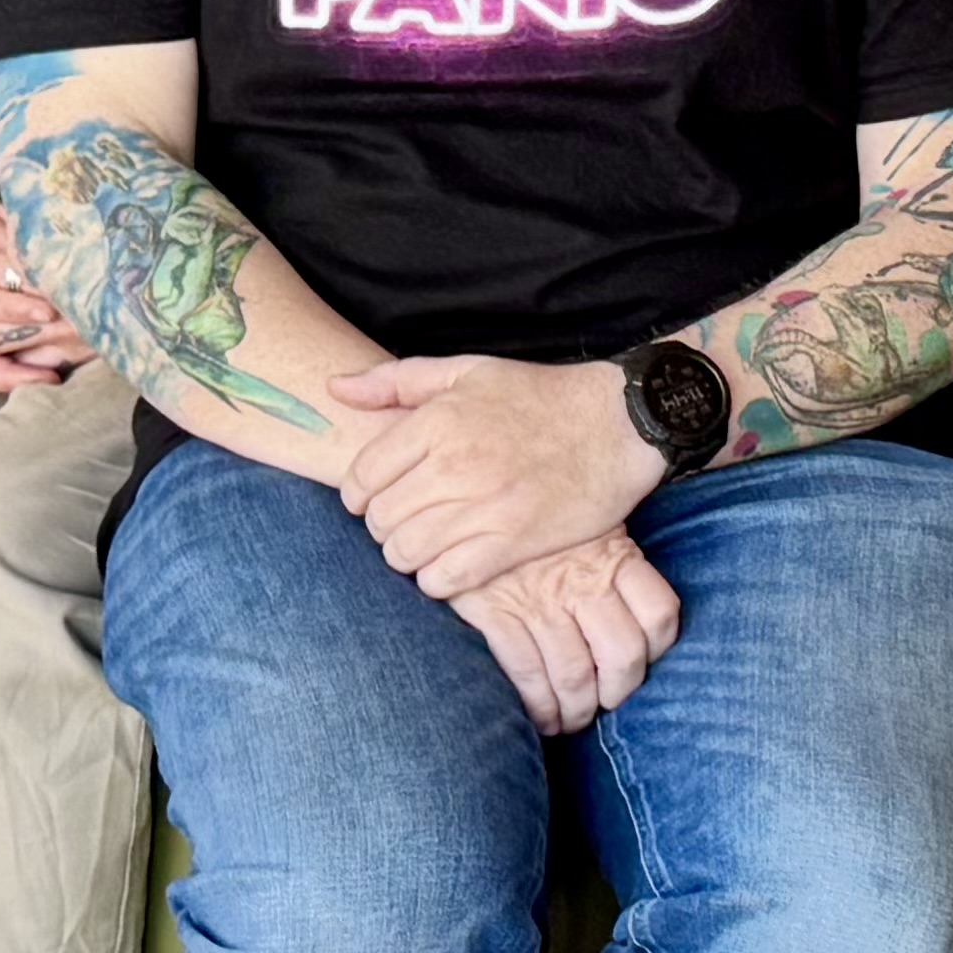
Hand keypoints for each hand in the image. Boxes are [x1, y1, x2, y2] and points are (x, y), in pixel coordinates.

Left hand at [337, 353, 666, 596]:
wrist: (618, 424)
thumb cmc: (538, 397)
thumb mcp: (467, 371)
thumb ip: (395, 380)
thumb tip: (335, 390)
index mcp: (437, 420)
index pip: (362, 476)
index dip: (359, 496)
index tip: (375, 500)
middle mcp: (454, 463)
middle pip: (381, 519)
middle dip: (383, 528)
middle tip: (403, 525)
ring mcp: (484, 505)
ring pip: (406, 553)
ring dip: (406, 556)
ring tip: (424, 547)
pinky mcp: (512, 541)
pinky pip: (446, 578)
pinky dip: (436, 580)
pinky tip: (448, 568)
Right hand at [445, 528, 683, 734]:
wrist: (462, 495)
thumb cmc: (531, 516)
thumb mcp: (582, 520)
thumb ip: (611, 558)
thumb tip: (634, 611)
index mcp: (613, 556)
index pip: (658, 613)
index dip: (656, 650)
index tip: (640, 662)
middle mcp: (582, 582)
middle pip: (623, 656)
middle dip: (617, 692)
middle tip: (604, 704)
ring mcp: (539, 601)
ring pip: (575, 676)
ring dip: (574, 712)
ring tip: (568, 721)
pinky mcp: (496, 613)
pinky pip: (526, 675)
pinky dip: (536, 707)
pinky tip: (537, 718)